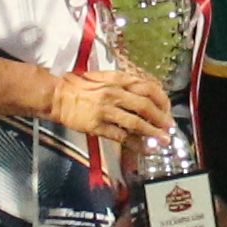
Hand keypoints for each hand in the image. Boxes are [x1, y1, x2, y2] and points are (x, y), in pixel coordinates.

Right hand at [43, 66, 169, 149]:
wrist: (56, 96)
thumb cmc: (78, 86)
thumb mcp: (103, 77)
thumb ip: (122, 83)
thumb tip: (143, 93)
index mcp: (117, 80)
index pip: (147, 87)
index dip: (162, 100)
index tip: (167, 108)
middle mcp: (114, 93)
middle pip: (145, 105)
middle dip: (161, 118)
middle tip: (170, 127)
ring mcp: (106, 110)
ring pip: (136, 122)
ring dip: (153, 132)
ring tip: (164, 140)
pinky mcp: (97, 125)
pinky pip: (121, 136)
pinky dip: (135, 143)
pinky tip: (145, 148)